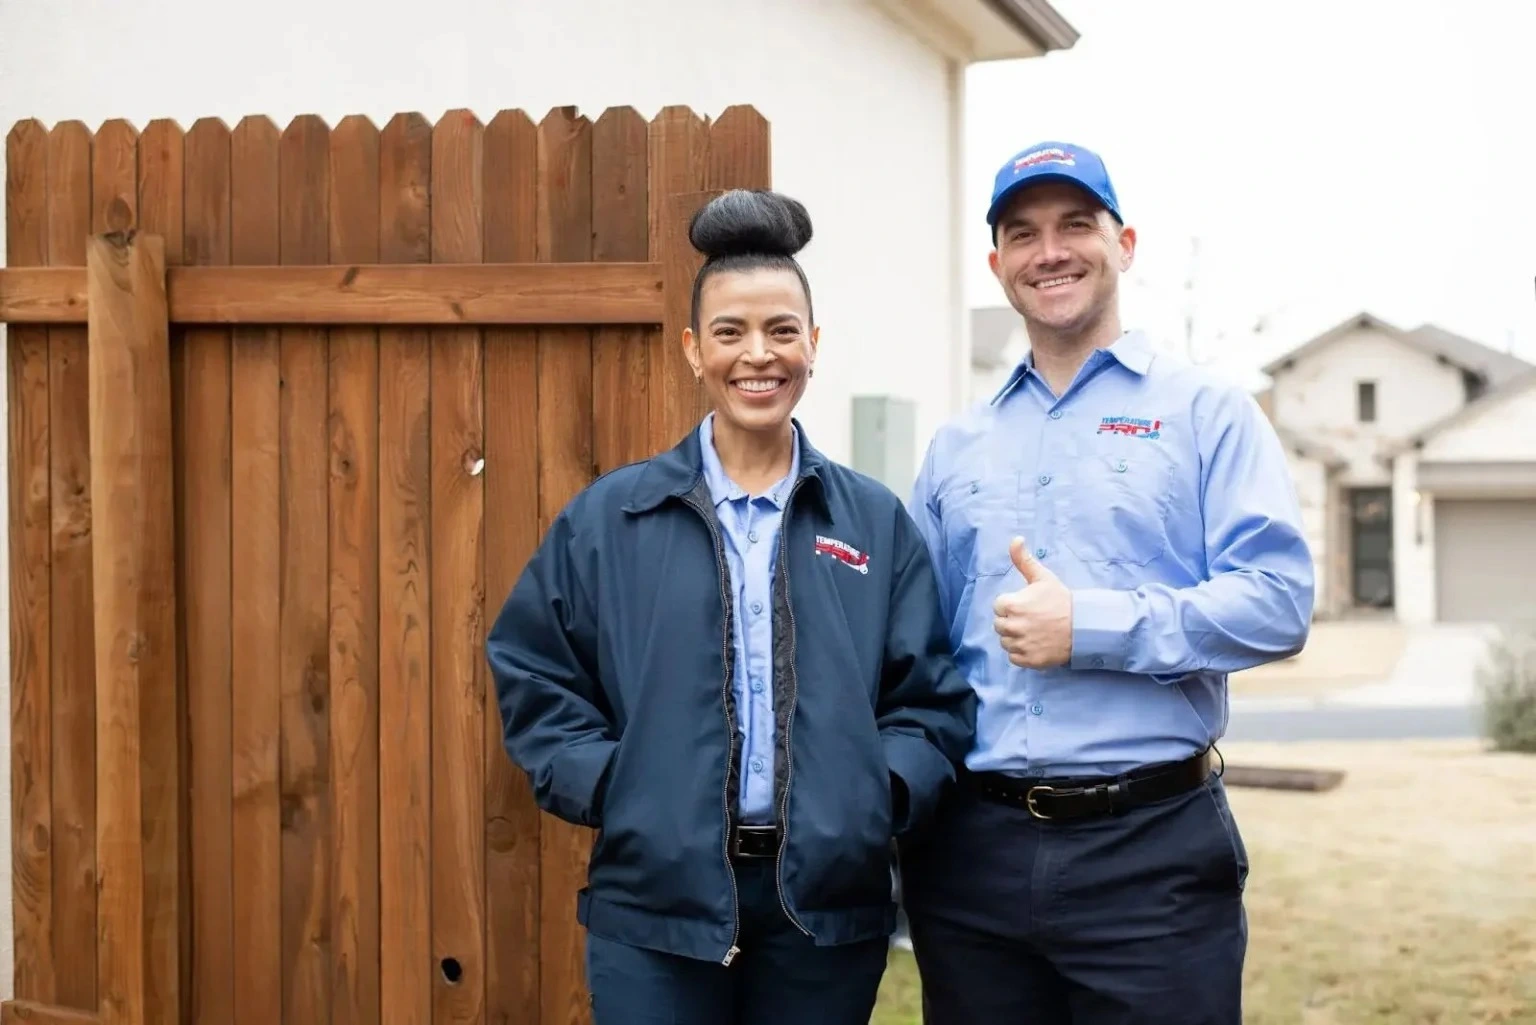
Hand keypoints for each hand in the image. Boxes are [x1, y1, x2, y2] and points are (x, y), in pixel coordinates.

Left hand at [992, 537, 1072, 669]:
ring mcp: (1020, 645)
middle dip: (1012, 621)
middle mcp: (1012, 626)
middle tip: (1031, 619)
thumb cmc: (1062, 601)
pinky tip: (1035, 644)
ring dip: (1015, 637)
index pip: (999, 606)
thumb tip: (1015, 539)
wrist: (1084, 627)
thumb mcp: (1042, 578)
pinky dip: (1022, 652)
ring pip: (1005, 642)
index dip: (1012, 604)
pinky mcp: (1028, 661)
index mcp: (1012, 605)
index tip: (1027, 605)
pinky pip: (1014, 657)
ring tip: (1034, 631)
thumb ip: (1023, 560)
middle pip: (999, 625)